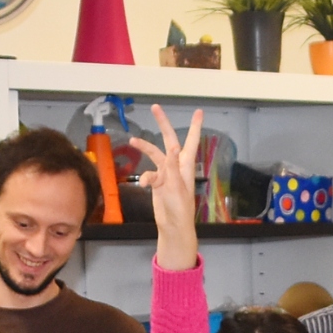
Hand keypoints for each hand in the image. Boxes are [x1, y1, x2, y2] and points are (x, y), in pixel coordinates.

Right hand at [141, 105, 206, 271]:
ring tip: (133, 140)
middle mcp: (176, 165)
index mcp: (185, 165)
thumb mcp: (176, 186)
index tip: (199, 111)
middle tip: (156, 107)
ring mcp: (166, 173)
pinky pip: (148, 174)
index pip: (191, 141)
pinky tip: (143, 185)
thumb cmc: (180, 207)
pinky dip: (145, 178)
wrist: (172, 225)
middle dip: (163, 123)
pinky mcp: (157, 182)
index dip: (195, 126)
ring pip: (154, 154)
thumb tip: (172, 147)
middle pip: (169, 139)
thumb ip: (172, 166)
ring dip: (144, 147)